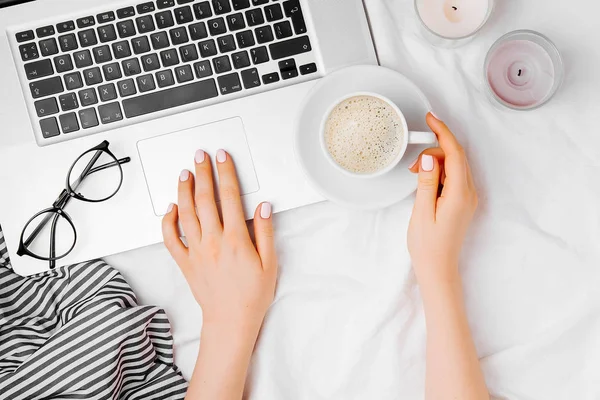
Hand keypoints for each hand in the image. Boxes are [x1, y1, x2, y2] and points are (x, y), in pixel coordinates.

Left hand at [161, 149, 276, 336]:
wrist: (231, 321)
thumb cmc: (252, 295)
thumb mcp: (270, 263)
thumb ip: (265, 232)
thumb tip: (263, 207)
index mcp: (236, 239)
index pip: (229, 196)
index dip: (225, 172)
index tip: (222, 157)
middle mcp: (213, 241)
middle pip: (205, 199)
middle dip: (203, 173)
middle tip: (200, 155)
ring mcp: (196, 251)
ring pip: (186, 213)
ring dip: (184, 190)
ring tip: (185, 173)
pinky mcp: (185, 262)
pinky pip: (171, 238)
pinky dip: (167, 221)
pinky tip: (170, 208)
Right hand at [407, 113, 477, 285]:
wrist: (438, 269)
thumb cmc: (427, 246)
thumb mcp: (421, 212)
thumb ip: (427, 182)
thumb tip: (431, 157)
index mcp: (460, 194)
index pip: (455, 153)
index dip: (443, 132)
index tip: (430, 119)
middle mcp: (469, 193)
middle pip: (456, 157)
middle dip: (435, 150)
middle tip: (413, 166)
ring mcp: (468, 198)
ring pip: (455, 166)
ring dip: (436, 162)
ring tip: (415, 175)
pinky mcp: (462, 202)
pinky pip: (453, 177)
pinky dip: (439, 172)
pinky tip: (425, 181)